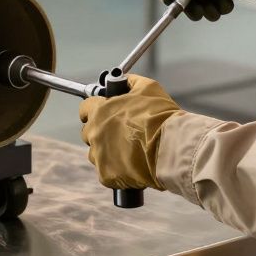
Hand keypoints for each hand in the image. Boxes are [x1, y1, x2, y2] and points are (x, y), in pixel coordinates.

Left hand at [79, 75, 182, 190]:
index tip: (103, 113)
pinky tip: (130, 167)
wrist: (171, 147)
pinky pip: (106, 173)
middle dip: (101, 132)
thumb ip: (131, 82)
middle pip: (88, 132)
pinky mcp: (106, 175)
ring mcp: (99, 155)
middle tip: (119, 134)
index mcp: (100, 111)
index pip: (85, 108)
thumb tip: (124, 79)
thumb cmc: (160, 116)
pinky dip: (116, 172)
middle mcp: (94, 133)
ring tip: (127, 152)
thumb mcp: (148, 88)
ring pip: (95, 154)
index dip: (95, 110)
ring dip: (107, 152)